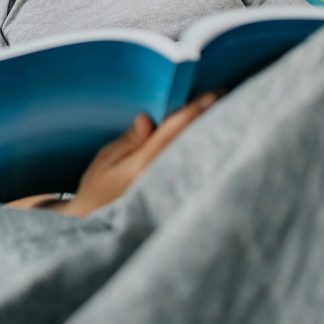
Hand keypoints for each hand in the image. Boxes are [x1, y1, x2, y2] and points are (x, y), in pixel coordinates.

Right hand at [54, 92, 220, 217]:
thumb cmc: (97, 192)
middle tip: (225, 95)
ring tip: (223, 113)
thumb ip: (128, 141)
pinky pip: (192, 169)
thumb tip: (146, 119)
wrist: (99, 229)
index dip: (192, 111)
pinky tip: (209, 141)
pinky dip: (201, 152)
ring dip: (208, 133)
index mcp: (143, 164)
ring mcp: (172, 189)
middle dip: (208, 118)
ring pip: (194, 155)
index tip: (211, 94)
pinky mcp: (175, 198)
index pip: (172, 131)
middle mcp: (162, 176)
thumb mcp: (105, 162)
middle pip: (190, 141)